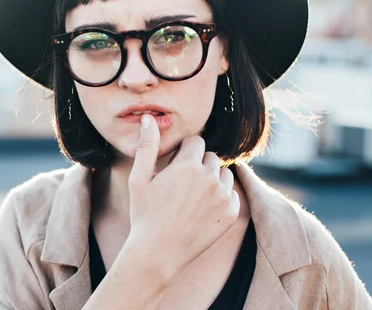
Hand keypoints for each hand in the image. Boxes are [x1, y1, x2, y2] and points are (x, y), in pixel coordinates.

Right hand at [126, 114, 239, 280]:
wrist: (157, 253)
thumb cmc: (144, 214)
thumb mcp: (139, 178)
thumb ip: (147, 145)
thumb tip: (149, 118)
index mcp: (188, 166)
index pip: (196, 142)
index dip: (184, 152)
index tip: (174, 166)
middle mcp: (210, 178)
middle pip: (210, 156)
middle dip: (198, 164)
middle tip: (181, 184)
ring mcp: (223, 197)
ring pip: (223, 174)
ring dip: (211, 179)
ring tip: (191, 197)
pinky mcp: (231, 213)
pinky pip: (231, 194)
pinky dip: (220, 198)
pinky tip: (202, 209)